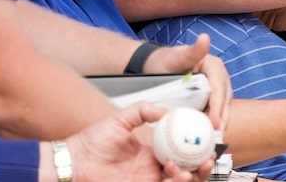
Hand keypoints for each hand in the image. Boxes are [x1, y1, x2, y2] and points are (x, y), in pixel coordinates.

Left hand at [65, 102, 210, 180]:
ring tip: (193, 167)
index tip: (207, 139)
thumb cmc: (93, 140)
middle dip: (202, 166)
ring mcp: (149, 180)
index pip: (181, 151)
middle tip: (210, 157)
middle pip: (187, 169)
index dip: (196, 148)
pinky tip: (177, 173)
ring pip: (181, 181)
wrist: (75, 160)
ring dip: (193, 176)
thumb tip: (166, 111)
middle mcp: (154, 168)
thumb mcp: (122, 118)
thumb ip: (143, 111)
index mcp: (152, 152)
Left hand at [142, 34, 232, 129]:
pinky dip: (213, 122)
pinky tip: (208, 136)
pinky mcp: (210, 98)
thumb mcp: (174, 58)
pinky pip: (215, 110)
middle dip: (222, 118)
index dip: (218, 106)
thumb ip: (191, 52)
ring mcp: (216, 88)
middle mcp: (218, 76)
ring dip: (220, 122)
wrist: (155, 68)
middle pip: (224, 100)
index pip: (219, 87)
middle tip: (217, 136)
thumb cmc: (163, 62)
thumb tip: (205, 38)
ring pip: (222, 107)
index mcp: (213, 65)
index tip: (215, 121)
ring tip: (215, 140)